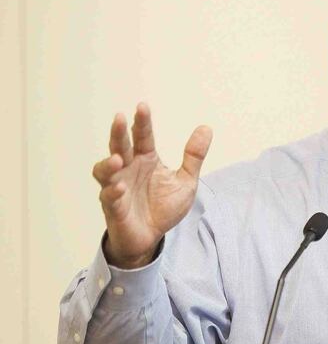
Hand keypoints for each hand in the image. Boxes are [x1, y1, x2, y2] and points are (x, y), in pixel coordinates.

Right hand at [92, 103, 212, 268]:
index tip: (142, 106)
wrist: (152, 237)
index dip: (142, 123)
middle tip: (120, 118)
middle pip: (119, 147)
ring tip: (118, 158)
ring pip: (105, 171)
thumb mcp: (185, 181)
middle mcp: (128, 170)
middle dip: (118, 133)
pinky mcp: (114, 208)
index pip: (143, 137)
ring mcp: (118, 188)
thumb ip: (194, 156)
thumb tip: (206, 128)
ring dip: (108, 164)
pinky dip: (113, 192)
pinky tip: (120, 187)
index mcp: (146, 160)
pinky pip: (109, 198)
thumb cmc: (163, 207)